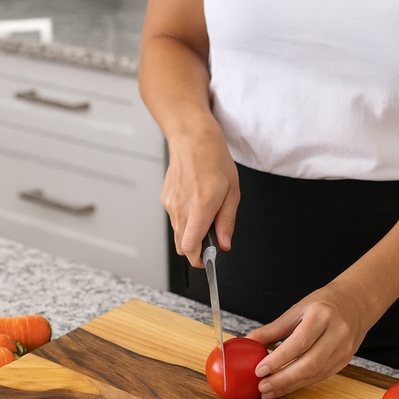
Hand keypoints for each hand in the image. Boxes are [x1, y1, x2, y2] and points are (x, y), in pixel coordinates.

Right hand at [163, 120, 239, 265]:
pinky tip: (194, 203)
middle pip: (182, 245)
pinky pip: (175, 219)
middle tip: (210, 240)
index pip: (191, 247)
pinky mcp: (165, 199)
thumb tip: (225, 244)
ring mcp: (171, 204)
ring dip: (191, 233)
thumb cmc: (214, 159)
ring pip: (178, 233)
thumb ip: (227, 222)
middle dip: (196, 249)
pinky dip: (185, 219)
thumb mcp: (232, 192)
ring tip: (205, 214)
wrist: (192, 138)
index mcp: (201, 206)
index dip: (199, 259)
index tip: (208, 260)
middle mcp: (182, 207)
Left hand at [246, 281, 372, 398]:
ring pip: (315, 374)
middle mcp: (337, 333)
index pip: (299, 342)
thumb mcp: (297, 309)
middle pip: (310, 363)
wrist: (356, 303)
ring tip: (268, 391)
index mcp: (323, 316)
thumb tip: (249, 341)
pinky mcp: (344, 361)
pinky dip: (300, 384)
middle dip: (283, 379)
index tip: (259, 370)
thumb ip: (273, 329)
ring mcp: (344, 349)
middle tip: (262, 386)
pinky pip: (320, 377)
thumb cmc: (324, 304)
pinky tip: (284, 387)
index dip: (278, 359)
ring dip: (290, 386)